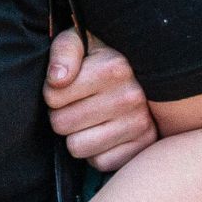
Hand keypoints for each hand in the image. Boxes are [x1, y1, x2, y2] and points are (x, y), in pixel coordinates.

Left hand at [43, 37, 156, 170]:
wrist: (149, 71)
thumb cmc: (102, 55)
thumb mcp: (80, 39)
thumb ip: (64, 51)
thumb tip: (57, 79)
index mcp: (114, 67)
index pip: (52, 96)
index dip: (52, 91)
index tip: (66, 84)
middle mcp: (131, 97)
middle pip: (61, 123)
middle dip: (62, 113)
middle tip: (77, 103)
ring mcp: (140, 124)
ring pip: (77, 147)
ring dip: (77, 134)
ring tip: (90, 117)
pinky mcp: (144, 145)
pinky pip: (100, 163)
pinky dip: (97, 152)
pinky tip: (104, 131)